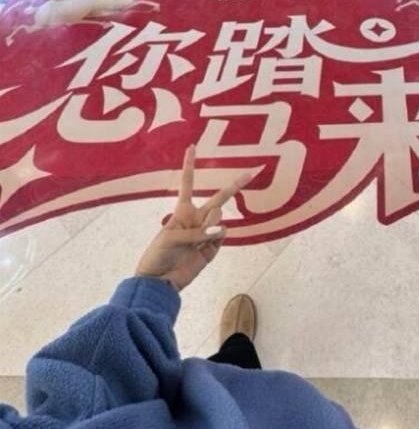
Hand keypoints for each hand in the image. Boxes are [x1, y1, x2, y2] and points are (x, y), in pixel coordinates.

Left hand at [136, 145, 250, 291]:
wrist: (160, 282)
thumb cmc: (158, 254)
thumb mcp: (172, 238)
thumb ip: (198, 232)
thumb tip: (221, 231)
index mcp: (182, 211)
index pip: (188, 183)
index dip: (190, 165)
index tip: (192, 146)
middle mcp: (196, 219)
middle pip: (219, 199)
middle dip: (235, 186)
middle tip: (250, 173)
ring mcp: (206, 233)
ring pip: (219, 219)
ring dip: (212, 226)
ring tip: (199, 240)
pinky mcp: (212, 249)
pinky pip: (222, 236)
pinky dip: (216, 239)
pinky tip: (205, 248)